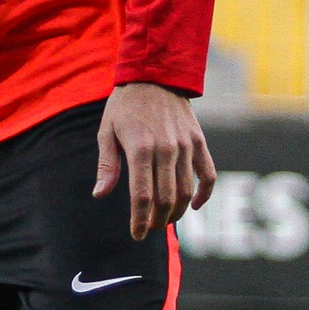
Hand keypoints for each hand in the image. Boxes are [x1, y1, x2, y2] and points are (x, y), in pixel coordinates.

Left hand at [94, 83, 216, 238]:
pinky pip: (208, 174)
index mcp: (140, 148)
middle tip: (150, 228)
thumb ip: (107, 164)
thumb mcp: (107, 131)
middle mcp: (166, 149)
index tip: (137, 234)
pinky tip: (193, 207)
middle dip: (157, 220)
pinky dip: (204, 194)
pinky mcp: (199, 141)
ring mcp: (186, 146)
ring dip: (177, 212)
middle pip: (166, 198)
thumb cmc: (125, 106)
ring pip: (186, 190)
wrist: (155, 74)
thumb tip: (100, 194)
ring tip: (166, 220)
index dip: (140, 220)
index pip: (143, 196)